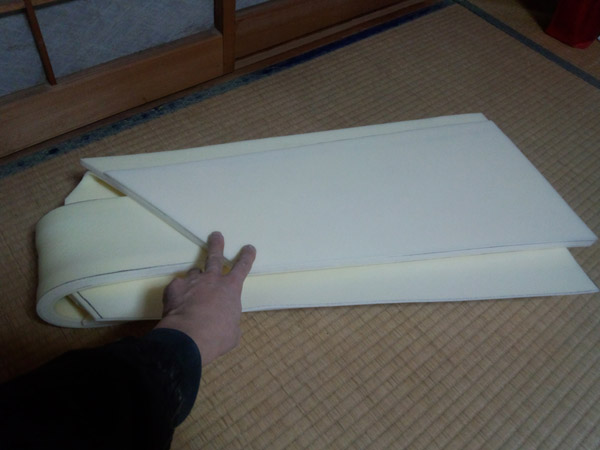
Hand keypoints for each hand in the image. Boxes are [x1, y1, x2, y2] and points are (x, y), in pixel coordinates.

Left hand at [155, 232, 255, 365]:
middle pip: (215, 257)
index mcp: (231, 289)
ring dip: (196, 277)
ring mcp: (192, 281)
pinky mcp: (174, 288)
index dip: (246, 257)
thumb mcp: (232, 332)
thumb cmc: (217, 335)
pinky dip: (179, 293)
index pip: (242, 268)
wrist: (189, 337)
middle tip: (215, 235)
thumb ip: (230, 321)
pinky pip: (177, 287)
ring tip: (193, 285)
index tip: (249, 248)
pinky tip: (177, 302)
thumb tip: (227, 323)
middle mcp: (212, 280)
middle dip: (216, 245)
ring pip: (194, 272)